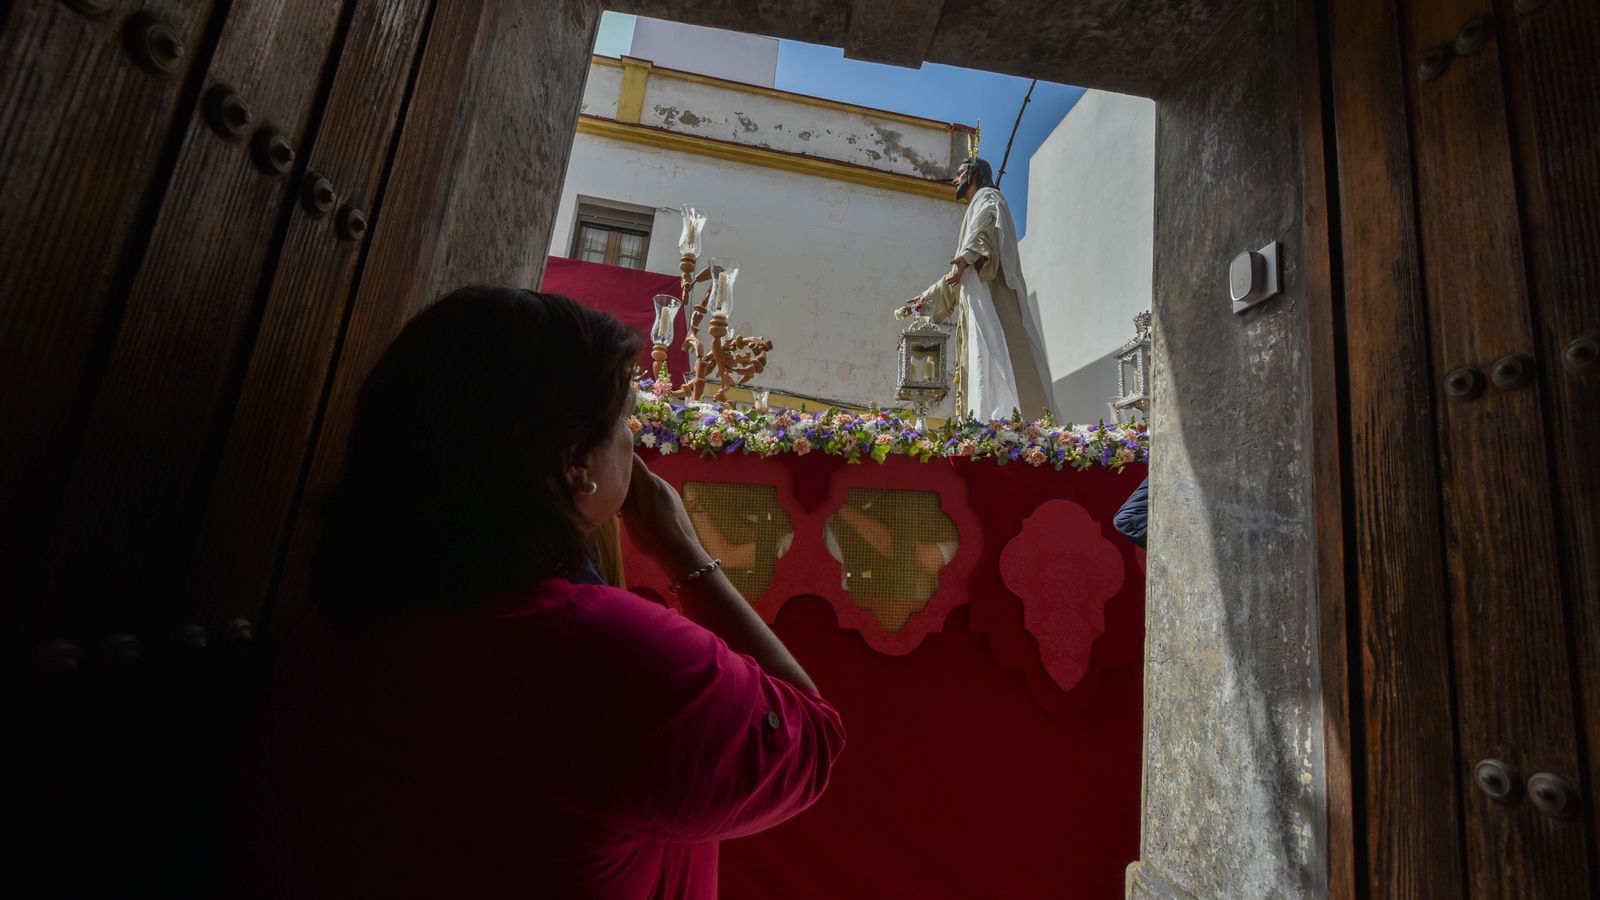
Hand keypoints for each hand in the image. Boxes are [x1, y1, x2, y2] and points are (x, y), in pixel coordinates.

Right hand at [620, 454, 707, 573]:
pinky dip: (645, 497)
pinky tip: (641, 515)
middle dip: (624, 481)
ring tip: (624, 511)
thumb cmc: (654, 540)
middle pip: (639, 472)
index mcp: (650, 484)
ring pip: (646, 483)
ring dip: (634, 491)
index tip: (605, 468)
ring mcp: (670, 491)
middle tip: (611, 498)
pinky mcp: (674, 500)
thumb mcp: (631, 520)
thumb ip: (624, 497)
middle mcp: (662, 483)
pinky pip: (655, 492)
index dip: (618, 459)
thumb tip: (617, 480)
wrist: (683, 555)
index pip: (633, 459)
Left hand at [941, 259, 966, 285]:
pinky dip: (955, 283)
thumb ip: (954, 261)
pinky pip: (958, 280)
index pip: (955, 276)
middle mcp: (961, 273)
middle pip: (956, 279)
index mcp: (960, 270)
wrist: (965, 261)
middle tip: (946, 283)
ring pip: (957, 280)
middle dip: (951, 281)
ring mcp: (961, 275)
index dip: (951, 278)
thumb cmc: (960, 260)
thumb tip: (950, 262)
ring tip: (947, 284)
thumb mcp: (957, 260)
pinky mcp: (960, 275)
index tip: (947, 280)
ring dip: (952, 283)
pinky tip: (952, 285)